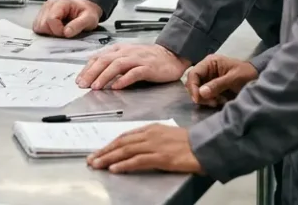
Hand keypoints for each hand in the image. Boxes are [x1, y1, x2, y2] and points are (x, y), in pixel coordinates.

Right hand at [32, 0, 102, 37]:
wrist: (85, 8)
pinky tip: (55, 29)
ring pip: (38, 27)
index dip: (58, 30)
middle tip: (65, 31)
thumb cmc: (87, 12)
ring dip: (49, 32)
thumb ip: (78, 25)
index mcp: (60, 3)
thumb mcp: (89, 19)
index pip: (51, 20)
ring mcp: (44, 10)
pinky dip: (46, 32)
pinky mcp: (41, 16)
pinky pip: (38, 28)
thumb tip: (66, 32)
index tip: (67, 33)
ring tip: (60, 29)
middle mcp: (49, 5)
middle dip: (53, 32)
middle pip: (42, 25)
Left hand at [77, 43, 189, 89]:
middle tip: (83, 84)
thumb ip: (113, 64)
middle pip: (105, 60)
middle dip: (91, 73)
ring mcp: (137, 59)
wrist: (171, 56)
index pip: (99, 57)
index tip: (79, 80)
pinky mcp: (148, 67)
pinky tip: (117, 86)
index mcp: (119, 50)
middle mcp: (126, 52)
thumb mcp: (127, 57)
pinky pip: (134, 72)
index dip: (87, 68)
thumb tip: (95, 76)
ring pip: (117, 65)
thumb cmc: (149, 59)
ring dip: (104, 76)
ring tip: (96, 86)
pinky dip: (124, 79)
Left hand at [88, 124, 203, 173]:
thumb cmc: (190, 143)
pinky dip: (123, 164)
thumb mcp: (168, 135)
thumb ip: (152, 138)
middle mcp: (150, 134)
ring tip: (96, 164)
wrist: (206, 146)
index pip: (125, 136)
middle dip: (104, 151)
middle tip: (91, 159)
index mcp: (151, 128)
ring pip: (125, 151)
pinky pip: (137, 161)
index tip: (99, 150)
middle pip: (121, 143)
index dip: (110, 144)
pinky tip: (114, 168)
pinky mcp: (160, 157)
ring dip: (108, 158)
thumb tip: (137, 147)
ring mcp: (155, 145)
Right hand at [184, 54, 257, 106]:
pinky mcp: (212, 86)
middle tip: (212, 102)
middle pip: (193, 83)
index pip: (193, 74)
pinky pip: (205, 95)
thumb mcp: (234, 79)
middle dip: (200, 94)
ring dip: (205, 99)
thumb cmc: (247, 74)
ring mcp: (209, 78)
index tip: (198, 99)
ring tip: (218, 101)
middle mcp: (206, 69)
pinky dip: (210, 100)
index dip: (193, 87)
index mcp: (210, 62)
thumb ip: (217, 85)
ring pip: (198, 90)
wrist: (258, 77)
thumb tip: (201, 93)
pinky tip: (220, 101)